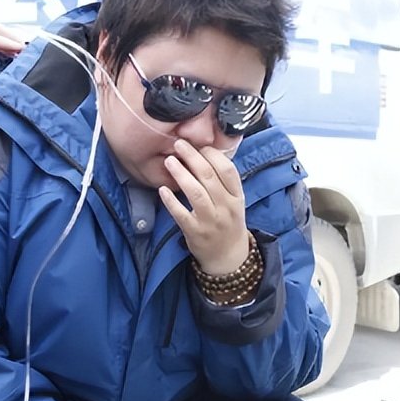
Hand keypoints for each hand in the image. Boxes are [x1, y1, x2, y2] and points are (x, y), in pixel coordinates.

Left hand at [159, 139, 248, 274]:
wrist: (228, 256)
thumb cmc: (228, 222)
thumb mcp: (234, 201)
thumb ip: (223, 181)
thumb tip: (203, 152)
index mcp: (237, 197)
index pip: (227, 170)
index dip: (212, 154)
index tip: (199, 144)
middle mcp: (226, 207)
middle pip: (209, 177)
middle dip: (192, 157)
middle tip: (178, 144)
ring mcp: (210, 221)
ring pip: (196, 193)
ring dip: (181, 174)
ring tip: (169, 161)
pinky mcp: (195, 233)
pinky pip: (181, 214)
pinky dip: (171, 201)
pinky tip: (162, 189)